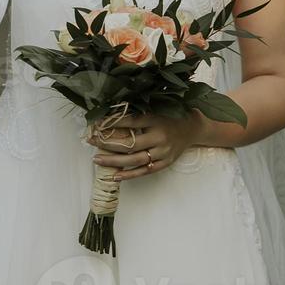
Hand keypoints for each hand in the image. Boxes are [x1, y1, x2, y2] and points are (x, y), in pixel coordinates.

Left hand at [86, 110, 209, 180]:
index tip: (96, 123)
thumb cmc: (171, 115)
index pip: (130, 122)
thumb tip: (111, 113)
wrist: (194, 128)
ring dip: (113, 160)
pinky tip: (115, 175)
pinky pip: (144, 171)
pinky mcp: (165, 163)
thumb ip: (137, 112)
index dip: (112, 123)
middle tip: (91, 140)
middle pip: (129, 144)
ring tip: (97, 159)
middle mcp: (159, 137)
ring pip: (134, 160)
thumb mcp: (156, 108)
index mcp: (156, 120)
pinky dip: (129, 174)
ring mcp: (163, 152)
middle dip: (107, 143)